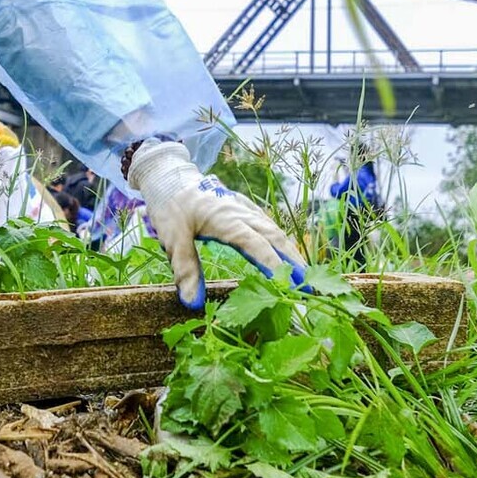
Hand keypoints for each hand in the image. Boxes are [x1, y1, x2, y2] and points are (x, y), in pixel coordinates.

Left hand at [128, 140, 305, 308]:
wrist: (168, 176)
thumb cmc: (169, 205)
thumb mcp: (171, 238)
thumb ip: (185, 268)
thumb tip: (192, 301)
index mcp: (226, 219)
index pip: (256, 244)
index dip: (274, 264)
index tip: (288, 284)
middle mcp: (241, 212)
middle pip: (274, 236)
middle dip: (293, 260)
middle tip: (309, 284)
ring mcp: (243, 207)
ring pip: (273, 228)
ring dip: (290, 250)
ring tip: (304, 273)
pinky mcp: (242, 206)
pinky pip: (267, 222)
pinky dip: (279, 239)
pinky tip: (285, 251)